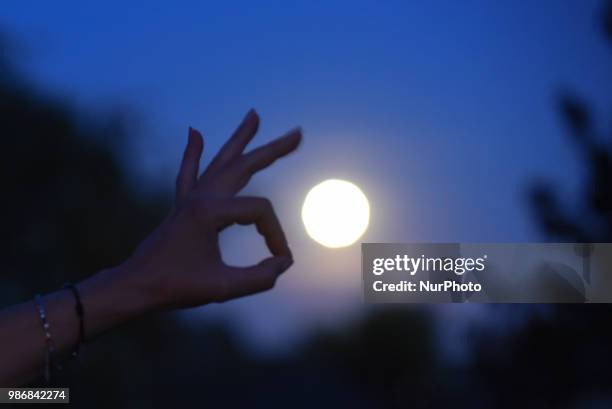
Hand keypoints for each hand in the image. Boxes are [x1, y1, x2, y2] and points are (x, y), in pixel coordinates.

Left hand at [116, 110, 300, 309]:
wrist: (135, 286)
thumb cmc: (176, 287)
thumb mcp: (222, 289)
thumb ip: (259, 279)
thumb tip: (283, 263)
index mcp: (210, 211)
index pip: (260, 213)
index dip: (275, 236)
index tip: (279, 261)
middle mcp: (201, 197)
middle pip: (244, 165)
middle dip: (273, 149)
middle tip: (297, 133)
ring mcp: (190, 198)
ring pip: (220, 161)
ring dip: (239, 138)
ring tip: (253, 114)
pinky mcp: (182, 205)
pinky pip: (189, 173)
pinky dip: (193, 153)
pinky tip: (194, 132)